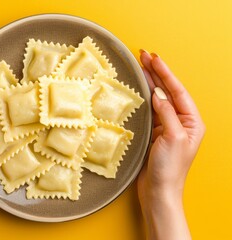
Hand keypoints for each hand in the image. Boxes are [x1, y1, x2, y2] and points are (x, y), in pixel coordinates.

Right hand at [137, 50, 204, 239]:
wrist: (158, 191)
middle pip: (168, 91)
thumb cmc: (170, 168)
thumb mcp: (173, 137)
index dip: (165, 73)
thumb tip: (157, 93)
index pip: (177, 90)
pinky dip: (142, 98)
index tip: (153, 58)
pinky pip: (149, 110)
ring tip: (140, 66)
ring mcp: (167, 126)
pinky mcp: (154, 133)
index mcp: (191, 121)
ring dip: (149, 82)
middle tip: (144, 55)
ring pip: (157, 98)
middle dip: (157, 72)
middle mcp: (180, 121)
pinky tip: (137, 89)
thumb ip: (166, 113)